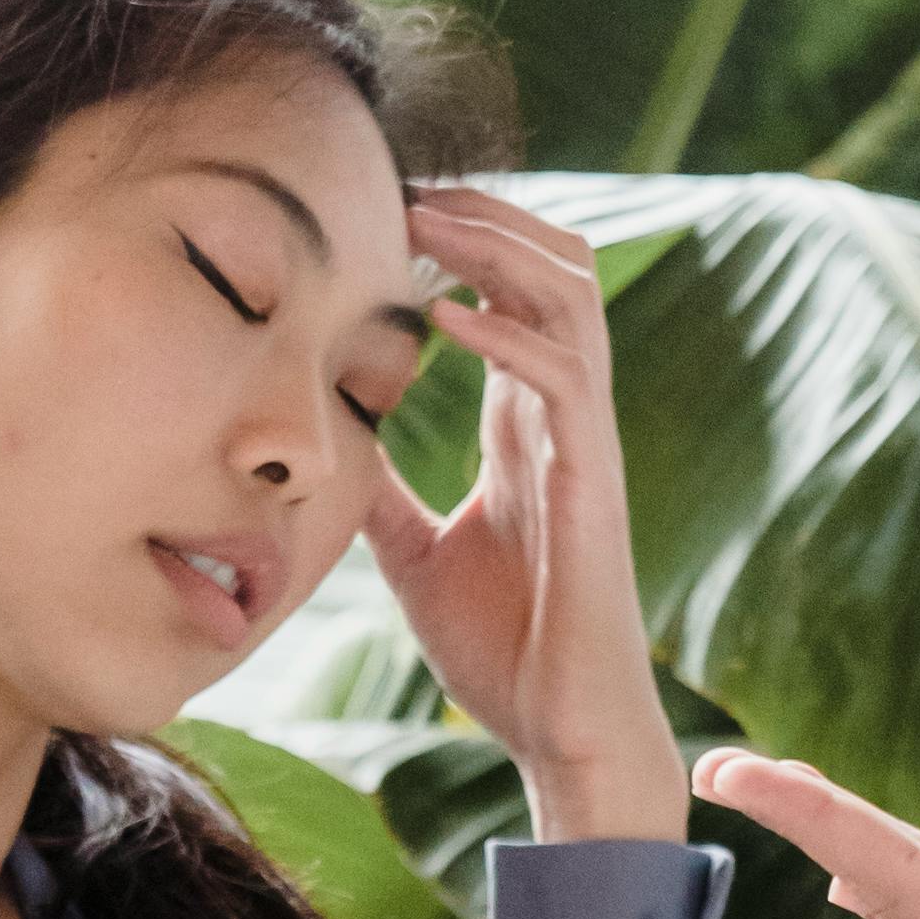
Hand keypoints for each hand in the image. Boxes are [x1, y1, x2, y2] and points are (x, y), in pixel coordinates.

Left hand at [364, 187, 686, 842]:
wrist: (562, 729)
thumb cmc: (505, 649)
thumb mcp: (415, 554)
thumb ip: (384, 494)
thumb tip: (328, 450)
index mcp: (528, 425)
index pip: (513, 294)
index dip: (463, 239)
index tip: (388, 210)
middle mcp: (564, 417)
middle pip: (558, 267)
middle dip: (489, 214)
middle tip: (406, 189)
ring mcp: (584, 442)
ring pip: (572, 298)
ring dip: (500, 246)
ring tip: (427, 222)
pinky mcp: (591, 481)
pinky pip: (562, 377)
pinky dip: (505, 334)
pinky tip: (443, 318)